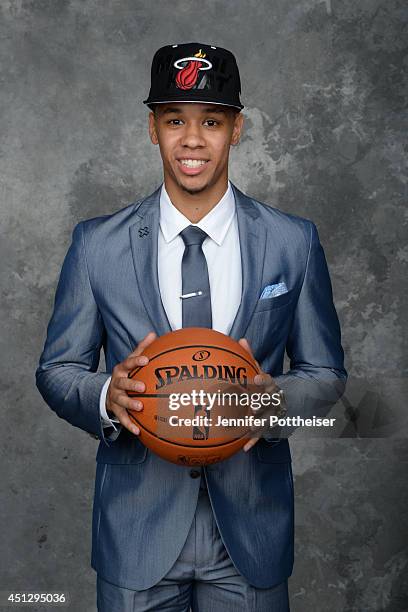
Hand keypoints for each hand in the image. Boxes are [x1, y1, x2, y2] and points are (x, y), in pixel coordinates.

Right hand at [106, 331, 156, 435]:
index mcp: (122, 370)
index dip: (137, 361)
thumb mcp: (131, 361)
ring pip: (122, 401)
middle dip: (132, 385)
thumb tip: (153, 333)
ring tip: (140, 407)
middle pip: (123, 383)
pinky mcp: (116, 410)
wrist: (108, 392)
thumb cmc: (126, 374)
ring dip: (130, 404)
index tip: (146, 360)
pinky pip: (122, 418)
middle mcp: (117, 383)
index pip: (128, 363)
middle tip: (143, 387)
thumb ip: (142, 348)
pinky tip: (138, 431)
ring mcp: (115, 397)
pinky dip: (130, 425)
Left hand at [238, 337, 280, 451]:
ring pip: (265, 419)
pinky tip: (244, 447)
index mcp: (270, 385)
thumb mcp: (259, 369)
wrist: (284, 400)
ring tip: (247, 426)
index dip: (263, 380)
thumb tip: (241, 339)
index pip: (268, 381)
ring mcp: (272, 414)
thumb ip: (250, 356)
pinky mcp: (268, 426)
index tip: (255, 378)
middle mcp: (273, 400)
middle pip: (268, 402)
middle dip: (260, 405)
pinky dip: (253, 440)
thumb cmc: (264, 384)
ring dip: (257, 423)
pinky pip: (261, 434)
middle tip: (252, 407)